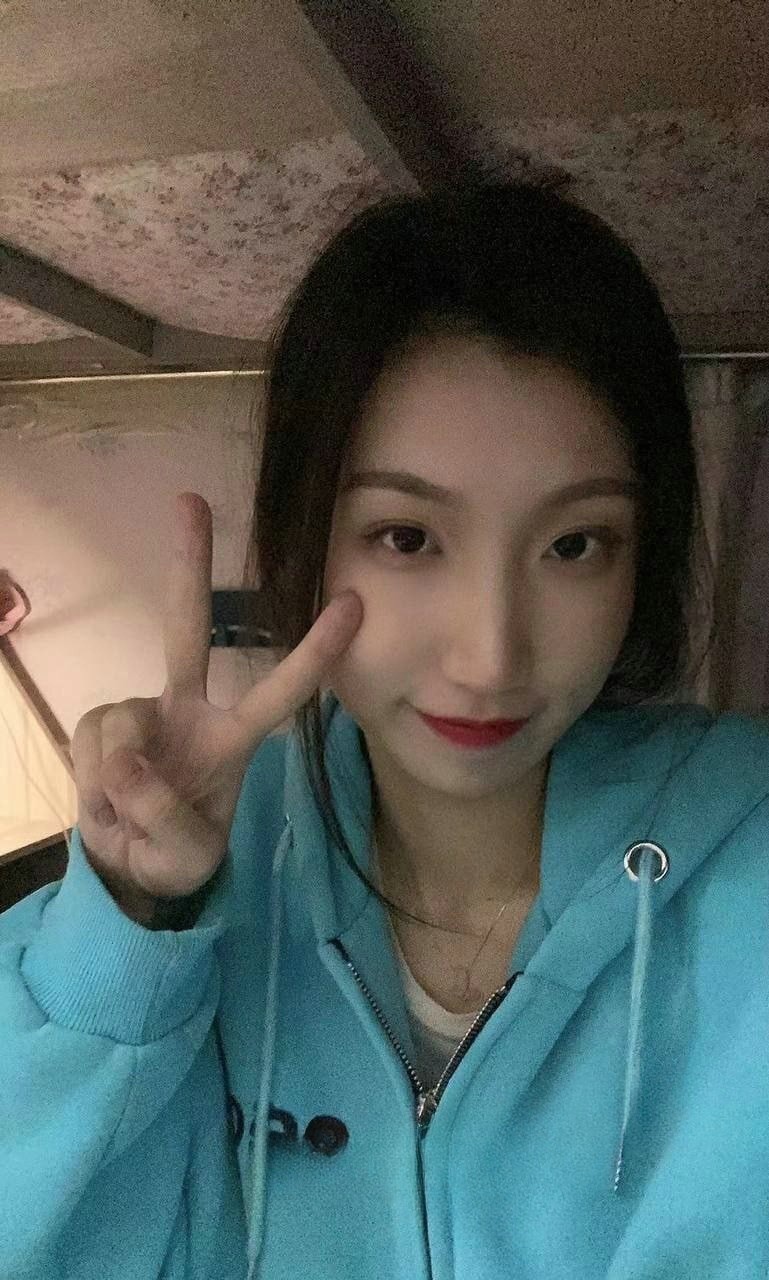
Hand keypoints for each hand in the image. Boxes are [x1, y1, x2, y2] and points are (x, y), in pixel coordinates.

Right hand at [71, 492, 362, 920]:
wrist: (129, 867)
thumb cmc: (178, 855)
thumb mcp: (186, 856)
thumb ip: (164, 817)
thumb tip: (126, 765)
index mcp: (234, 739)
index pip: (283, 692)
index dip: (316, 650)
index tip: (355, 601)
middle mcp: (190, 709)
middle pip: (188, 627)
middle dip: (189, 564)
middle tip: (191, 500)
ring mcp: (143, 712)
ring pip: (122, 725)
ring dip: (117, 780)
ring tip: (131, 813)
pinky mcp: (102, 724)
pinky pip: (91, 742)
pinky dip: (93, 780)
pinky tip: (108, 798)